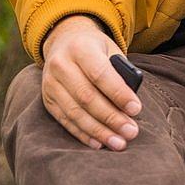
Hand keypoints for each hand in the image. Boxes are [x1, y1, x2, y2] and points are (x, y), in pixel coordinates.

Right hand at [40, 14, 142, 150]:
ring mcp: (50, 83)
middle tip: (131, 132)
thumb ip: (120, 73)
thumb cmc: (96, 50)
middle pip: (86, 97)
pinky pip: (65, 121)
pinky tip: (99, 143)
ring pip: (75, 112)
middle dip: (111, 118)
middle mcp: (60, 65)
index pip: (100, 74)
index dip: (118, 94)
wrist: (65, 41)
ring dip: (98, 131)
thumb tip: (129, 107)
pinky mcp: (47, 100)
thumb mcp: (110, 50)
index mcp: (80, 48)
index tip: (136, 109)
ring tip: (118, 143)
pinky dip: (83, 134)